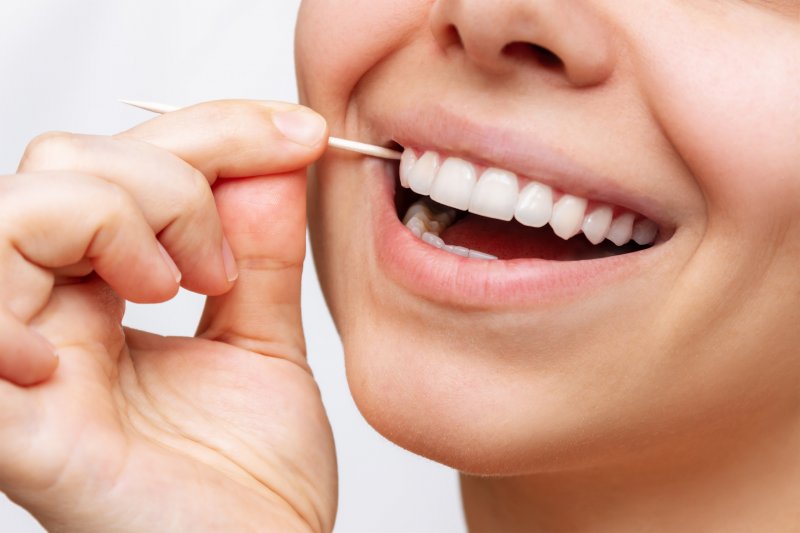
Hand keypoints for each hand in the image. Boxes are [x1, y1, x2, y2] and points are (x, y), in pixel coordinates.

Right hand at [0, 101, 335, 531]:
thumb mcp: (262, 344)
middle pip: (65, 165)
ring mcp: (25, 363)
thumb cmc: (254, 484)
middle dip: (172, 173)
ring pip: (19, 208)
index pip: (124, 166)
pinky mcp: (18, 422)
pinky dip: (35, 290)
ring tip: (176, 286)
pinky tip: (124, 316)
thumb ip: (258, 254)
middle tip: (225, 260)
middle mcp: (51, 319)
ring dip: (122, 214)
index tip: (299, 135)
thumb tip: (272, 162)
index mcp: (103, 300)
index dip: (214, 130)